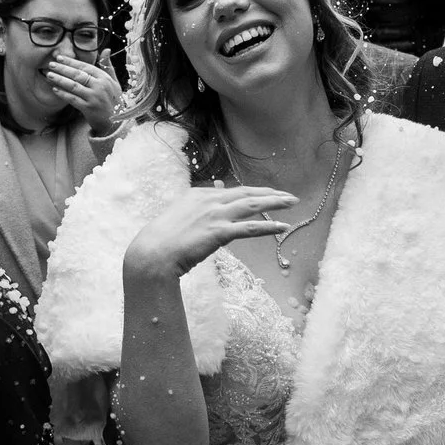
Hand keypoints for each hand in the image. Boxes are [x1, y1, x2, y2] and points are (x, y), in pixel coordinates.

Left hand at [43, 54, 122, 133]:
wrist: (117, 122)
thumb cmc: (115, 100)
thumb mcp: (114, 82)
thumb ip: (108, 66)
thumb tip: (106, 49)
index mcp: (104, 78)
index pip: (85, 66)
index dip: (71, 61)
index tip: (59, 57)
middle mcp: (99, 86)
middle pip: (77, 74)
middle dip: (63, 69)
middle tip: (51, 64)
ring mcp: (94, 97)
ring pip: (73, 86)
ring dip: (60, 80)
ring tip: (49, 75)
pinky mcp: (88, 108)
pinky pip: (73, 99)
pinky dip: (63, 94)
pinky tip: (55, 89)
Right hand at [123, 186, 295, 284]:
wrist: (152, 253)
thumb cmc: (162, 240)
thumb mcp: (180, 216)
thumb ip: (198, 208)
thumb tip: (213, 198)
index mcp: (199, 194)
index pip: (233, 191)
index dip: (253, 193)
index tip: (268, 195)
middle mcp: (209, 200)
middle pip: (247, 193)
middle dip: (270, 194)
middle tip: (288, 196)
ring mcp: (215, 215)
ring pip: (253, 205)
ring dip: (275, 203)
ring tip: (292, 203)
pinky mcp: (219, 232)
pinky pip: (250, 228)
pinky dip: (269, 227)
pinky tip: (283, 227)